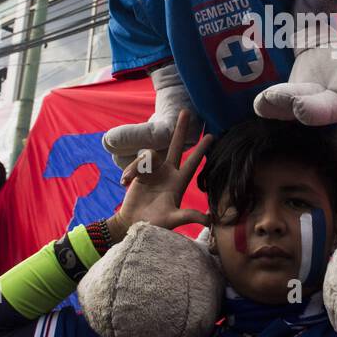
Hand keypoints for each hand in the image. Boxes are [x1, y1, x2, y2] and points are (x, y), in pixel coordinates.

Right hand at [108, 110, 211, 242]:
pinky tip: (125, 182)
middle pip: (176, 146)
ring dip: (138, 167)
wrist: (132, 224)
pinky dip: (130, 171)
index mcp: (178, 182)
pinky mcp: (140, 172)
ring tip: (128, 181)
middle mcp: (168, 173)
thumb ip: (189, 217)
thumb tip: (209, 220)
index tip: (211, 135)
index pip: (193, 162)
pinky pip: (137, 163)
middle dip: (180, 129)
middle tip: (186, 111)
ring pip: (149, 155)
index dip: (201, 149)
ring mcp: (154, 171)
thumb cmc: (154, 224)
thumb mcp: (173, 220)